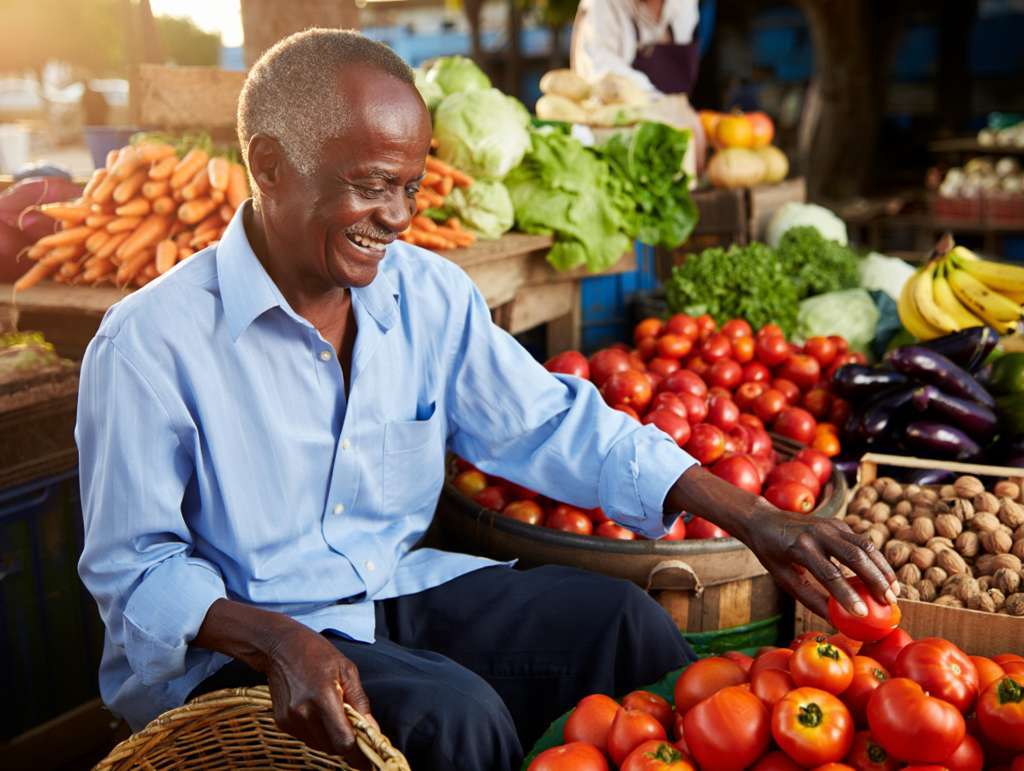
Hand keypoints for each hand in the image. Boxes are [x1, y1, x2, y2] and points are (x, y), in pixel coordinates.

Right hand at [261, 623, 372, 759]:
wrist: (280, 647)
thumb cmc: (317, 653)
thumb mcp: (346, 670)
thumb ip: (359, 702)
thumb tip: (372, 730)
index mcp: (323, 697)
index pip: (343, 741)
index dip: (358, 754)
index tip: (369, 761)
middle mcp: (304, 713)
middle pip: (332, 747)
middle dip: (347, 745)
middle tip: (357, 735)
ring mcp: (290, 720)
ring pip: (319, 745)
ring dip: (332, 739)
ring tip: (335, 716)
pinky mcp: (282, 723)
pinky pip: (306, 737)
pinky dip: (317, 732)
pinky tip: (318, 712)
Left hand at [742, 499, 897, 619]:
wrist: (764, 520)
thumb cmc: (772, 554)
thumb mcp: (784, 578)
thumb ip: (810, 598)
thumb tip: (835, 621)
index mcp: (800, 547)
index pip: (829, 573)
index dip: (848, 595)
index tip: (863, 614)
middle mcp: (817, 532)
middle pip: (855, 556)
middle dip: (875, 581)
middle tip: (889, 604)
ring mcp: (829, 525)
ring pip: (865, 545)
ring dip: (882, 569)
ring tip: (893, 593)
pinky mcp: (838, 523)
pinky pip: (862, 542)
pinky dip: (876, 560)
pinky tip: (884, 578)